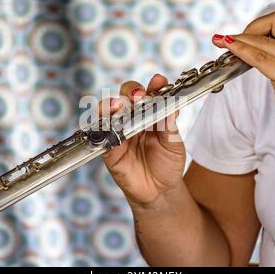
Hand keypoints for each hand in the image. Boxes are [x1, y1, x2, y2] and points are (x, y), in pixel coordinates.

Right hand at [101, 74, 185, 207]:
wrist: (159, 192)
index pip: (148, 93)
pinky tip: (108, 125)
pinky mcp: (108, 149)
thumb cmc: (167, 164)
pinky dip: (102, 128)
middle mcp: (132, 119)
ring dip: (110, 104)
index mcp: (149, 114)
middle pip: (124, 96)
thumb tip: (170, 103)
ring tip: (118, 105)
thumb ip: (169, 124)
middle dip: (130, 91)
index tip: (159, 82)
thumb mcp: (173, 144)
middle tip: (138, 96)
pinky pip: (101, 136)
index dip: (153, 85)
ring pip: (107, 111)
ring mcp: (118, 132)